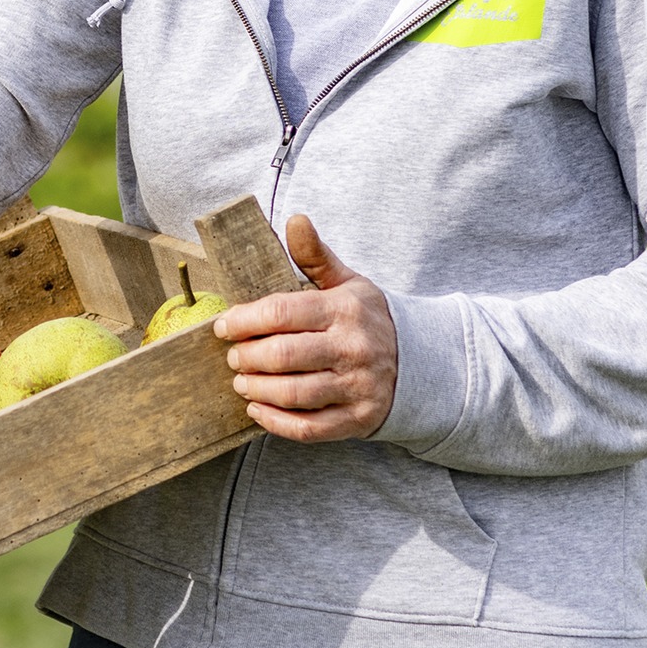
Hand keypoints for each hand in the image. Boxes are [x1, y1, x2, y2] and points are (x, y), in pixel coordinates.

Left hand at [214, 214, 399, 442]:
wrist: (421, 363)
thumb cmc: (368, 319)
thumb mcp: (348, 282)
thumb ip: (316, 255)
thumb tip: (295, 219)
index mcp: (344, 310)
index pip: (282, 313)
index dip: (245, 320)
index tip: (224, 326)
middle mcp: (352, 348)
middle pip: (284, 355)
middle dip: (247, 357)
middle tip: (232, 357)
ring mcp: (357, 387)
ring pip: (294, 393)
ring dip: (257, 389)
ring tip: (241, 381)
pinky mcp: (358, 419)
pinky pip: (309, 428)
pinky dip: (276, 422)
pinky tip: (258, 409)